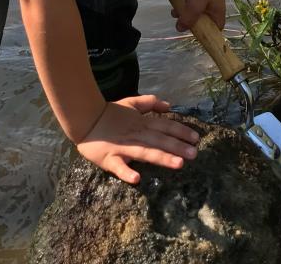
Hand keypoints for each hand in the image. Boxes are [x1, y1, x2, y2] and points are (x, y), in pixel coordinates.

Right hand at [75, 95, 199, 184]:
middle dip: (178, 146)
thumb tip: (168, 105)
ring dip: (163, 158)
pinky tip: (136, 179)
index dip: (180, 131)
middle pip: (160, 140)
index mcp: (141, 123)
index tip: (196, 138)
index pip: (164, 126)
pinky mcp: (109, 159)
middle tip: (194, 154)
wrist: (84, 118)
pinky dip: (126, 172)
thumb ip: (149, 103)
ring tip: (179, 164)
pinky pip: (118, 167)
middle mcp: (136, 135)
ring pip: (145, 153)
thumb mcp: (130, 102)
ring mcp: (123, 147)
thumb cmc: (109, 113)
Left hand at [172, 0, 225, 31]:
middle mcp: (212, 4)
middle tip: (181, 23)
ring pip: (193, 10)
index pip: (217, 27)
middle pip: (202, 19)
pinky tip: (174, 1)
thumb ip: (188, 20)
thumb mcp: (194, 7)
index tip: (198, 36)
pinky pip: (188, 0)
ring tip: (174, 12)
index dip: (209, 33)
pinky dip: (181, 2)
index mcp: (218, 9)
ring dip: (183, 12)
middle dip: (191, 21)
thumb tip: (180, 28)